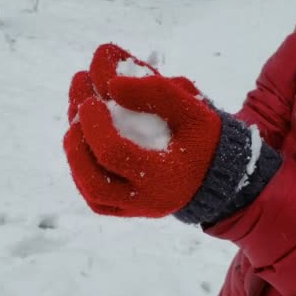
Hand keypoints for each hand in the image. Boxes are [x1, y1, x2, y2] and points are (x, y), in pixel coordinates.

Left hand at [64, 44, 279, 221]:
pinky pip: (98, 201)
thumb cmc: (206, 137)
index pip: (115, 154)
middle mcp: (149, 200)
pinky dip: (83, 172)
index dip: (95, 125)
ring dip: (76, 157)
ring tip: (76, 121)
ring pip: (92, 194)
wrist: (219, 172)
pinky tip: (83, 142)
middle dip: (77, 146)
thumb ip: (158, 91)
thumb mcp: (193, 108)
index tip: (91, 98)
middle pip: (96, 185)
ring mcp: (138, 209)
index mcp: (167, 175)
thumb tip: (111, 84)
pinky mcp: (130, 210)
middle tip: (77, 111)